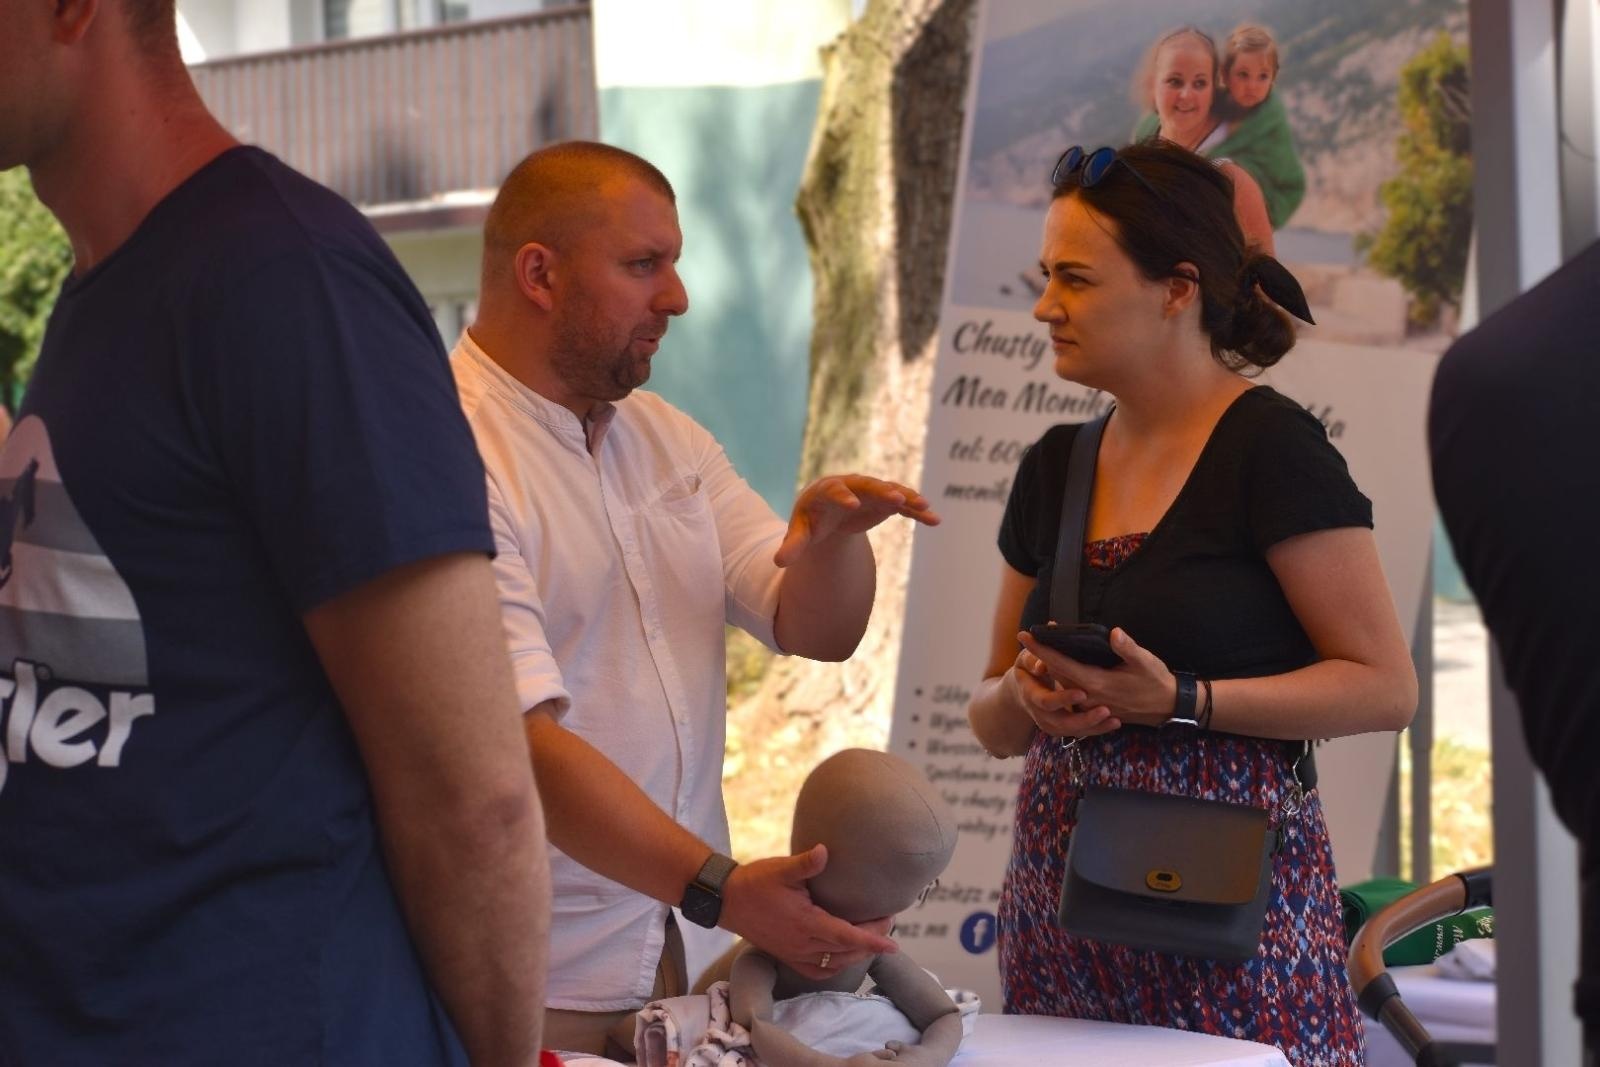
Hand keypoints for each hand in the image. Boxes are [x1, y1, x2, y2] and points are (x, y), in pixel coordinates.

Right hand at [720, 845, 897, 979]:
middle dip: (870, 943)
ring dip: (855, 955)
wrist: (726, 900)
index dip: (871, 940)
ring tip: (872, 939)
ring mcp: (794, 953)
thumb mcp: (781, 869)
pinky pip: (816, 971)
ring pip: (833, 964)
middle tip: (888, 925)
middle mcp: (802, 944)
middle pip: (845, 952)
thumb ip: (806, 863)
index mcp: (805, 923)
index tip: (893, 944)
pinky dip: (835, 966)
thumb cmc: (755, 882)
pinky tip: (843, 955)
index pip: (846, 937)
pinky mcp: (786, 956)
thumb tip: (825, 851)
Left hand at [774, 475, 939, 566]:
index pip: (834, 490)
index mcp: (826, 491)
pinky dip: (917, 511)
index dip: (842, 497)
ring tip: (925, 507)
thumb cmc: (811, 521)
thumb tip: (780, 562)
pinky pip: (903, 504)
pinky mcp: (885, 501)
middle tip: (897, 498)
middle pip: (867, 486)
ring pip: (890, 491)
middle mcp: (851, 486)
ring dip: (907, 498)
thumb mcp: (801, 533)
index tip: (851, 505)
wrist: (827, 510)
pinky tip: (934, 520)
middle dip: (882, 491)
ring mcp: (870, 492)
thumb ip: (793, 546)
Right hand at [1002, 645, 1119, 739]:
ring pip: (1073, 731)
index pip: (1046, 701)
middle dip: (1084, 719)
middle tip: (1105, 710)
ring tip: (1115, 720)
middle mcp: (1040, 713)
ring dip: (1094, 727)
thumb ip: (1033, 659)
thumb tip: (1041, 666)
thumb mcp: (1027, 659)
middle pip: (1062, 723)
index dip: (1064, 699)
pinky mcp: (1061, 728)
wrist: (1024, 688)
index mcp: (1031, 694)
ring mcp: (1050, 723)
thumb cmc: (1029, 666)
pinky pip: (1079, 733)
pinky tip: (1114, 723)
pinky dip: (1096, 729)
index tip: (1083, 693)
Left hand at [1016, 627, 1175, 727]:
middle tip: (1033, 635)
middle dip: (1042, 655)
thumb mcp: (1145, 661)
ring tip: (1044, 648)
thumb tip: (1114, 633)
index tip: (1024, 635)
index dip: (1041, 649)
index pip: (1060, 664)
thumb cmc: (1156, 681)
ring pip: (1062, 685)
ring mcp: (1091, 705)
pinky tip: (1061, 666)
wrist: (1167, 706)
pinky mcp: (1095, 708)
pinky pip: (1072, 693)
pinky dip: (1063, 678)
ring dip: (1051, 667)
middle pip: (1056, 674)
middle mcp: (1088, 696)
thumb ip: (1127, 648)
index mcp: (1096, 683)